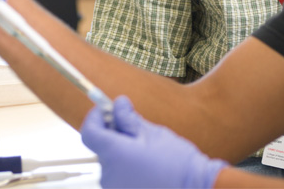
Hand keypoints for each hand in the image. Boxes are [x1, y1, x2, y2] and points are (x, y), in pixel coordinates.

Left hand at [81, 97, 227, 188]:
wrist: (194, 187)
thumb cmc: (176, 160)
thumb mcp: (153, 132)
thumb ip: (129, 118)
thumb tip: (117, 103)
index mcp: (115, 154)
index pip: (89, 132)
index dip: (95, 117)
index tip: (105, 109)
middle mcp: (108, 174)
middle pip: (102, 147)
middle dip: (114, 133)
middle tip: (134, 126)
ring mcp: (113, 187)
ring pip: (110, 161)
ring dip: (121, 151)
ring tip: (146, 150)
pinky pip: (117, 175)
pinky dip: (126, 166)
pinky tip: (146, 165)